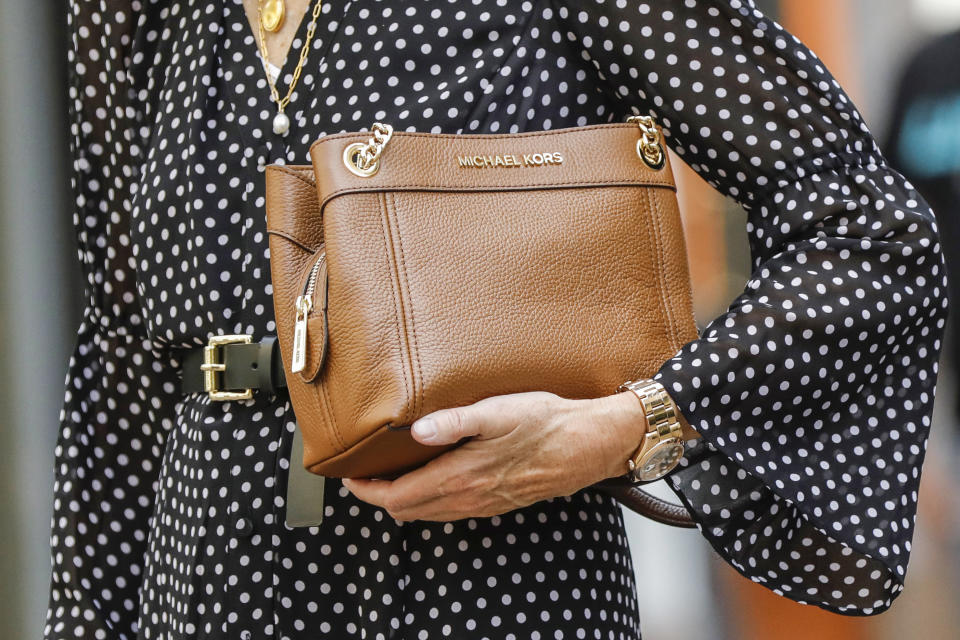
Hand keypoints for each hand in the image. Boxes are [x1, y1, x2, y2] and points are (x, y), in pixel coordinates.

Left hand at [341, 390, 649, 521]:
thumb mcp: (498, 412)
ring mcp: (483, 506)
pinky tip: (433, 479)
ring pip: (429, 514)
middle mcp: (468, 499)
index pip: (396, 497)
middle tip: (363, 475)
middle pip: (408, 511)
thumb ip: (454, 422)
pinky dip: (430, 501)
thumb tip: (415, 430)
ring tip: (391, 476)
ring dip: (404, 500)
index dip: (366, 491)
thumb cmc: (545, 423)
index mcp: (460, 478)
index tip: (350, 476)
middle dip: (379, 496)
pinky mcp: (497, 503)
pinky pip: (451, 512)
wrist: (589, 446)